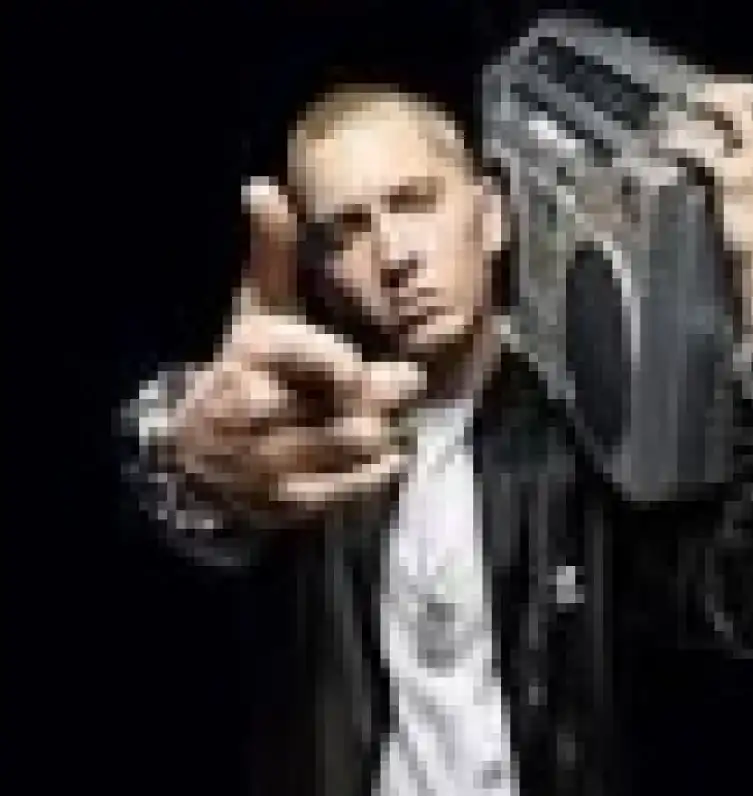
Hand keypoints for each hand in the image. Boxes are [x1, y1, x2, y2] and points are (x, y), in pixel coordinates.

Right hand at [167, 177, 423, 520]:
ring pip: (353, 448)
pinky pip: (348, 490)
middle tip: (405, 391)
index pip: (328, 362)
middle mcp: (257, 408)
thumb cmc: (244, 369)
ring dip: (384, 435)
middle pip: (349, 410)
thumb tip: (261, 187)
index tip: (386, 371)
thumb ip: (271, 254)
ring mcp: (270, 460)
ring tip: (394, 424)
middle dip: (385, 400)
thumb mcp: (256, 309)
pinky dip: (375, 476)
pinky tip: (386, 460)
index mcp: (256, 353)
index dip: (356, 370)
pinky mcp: (285, 500)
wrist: (195, 451)